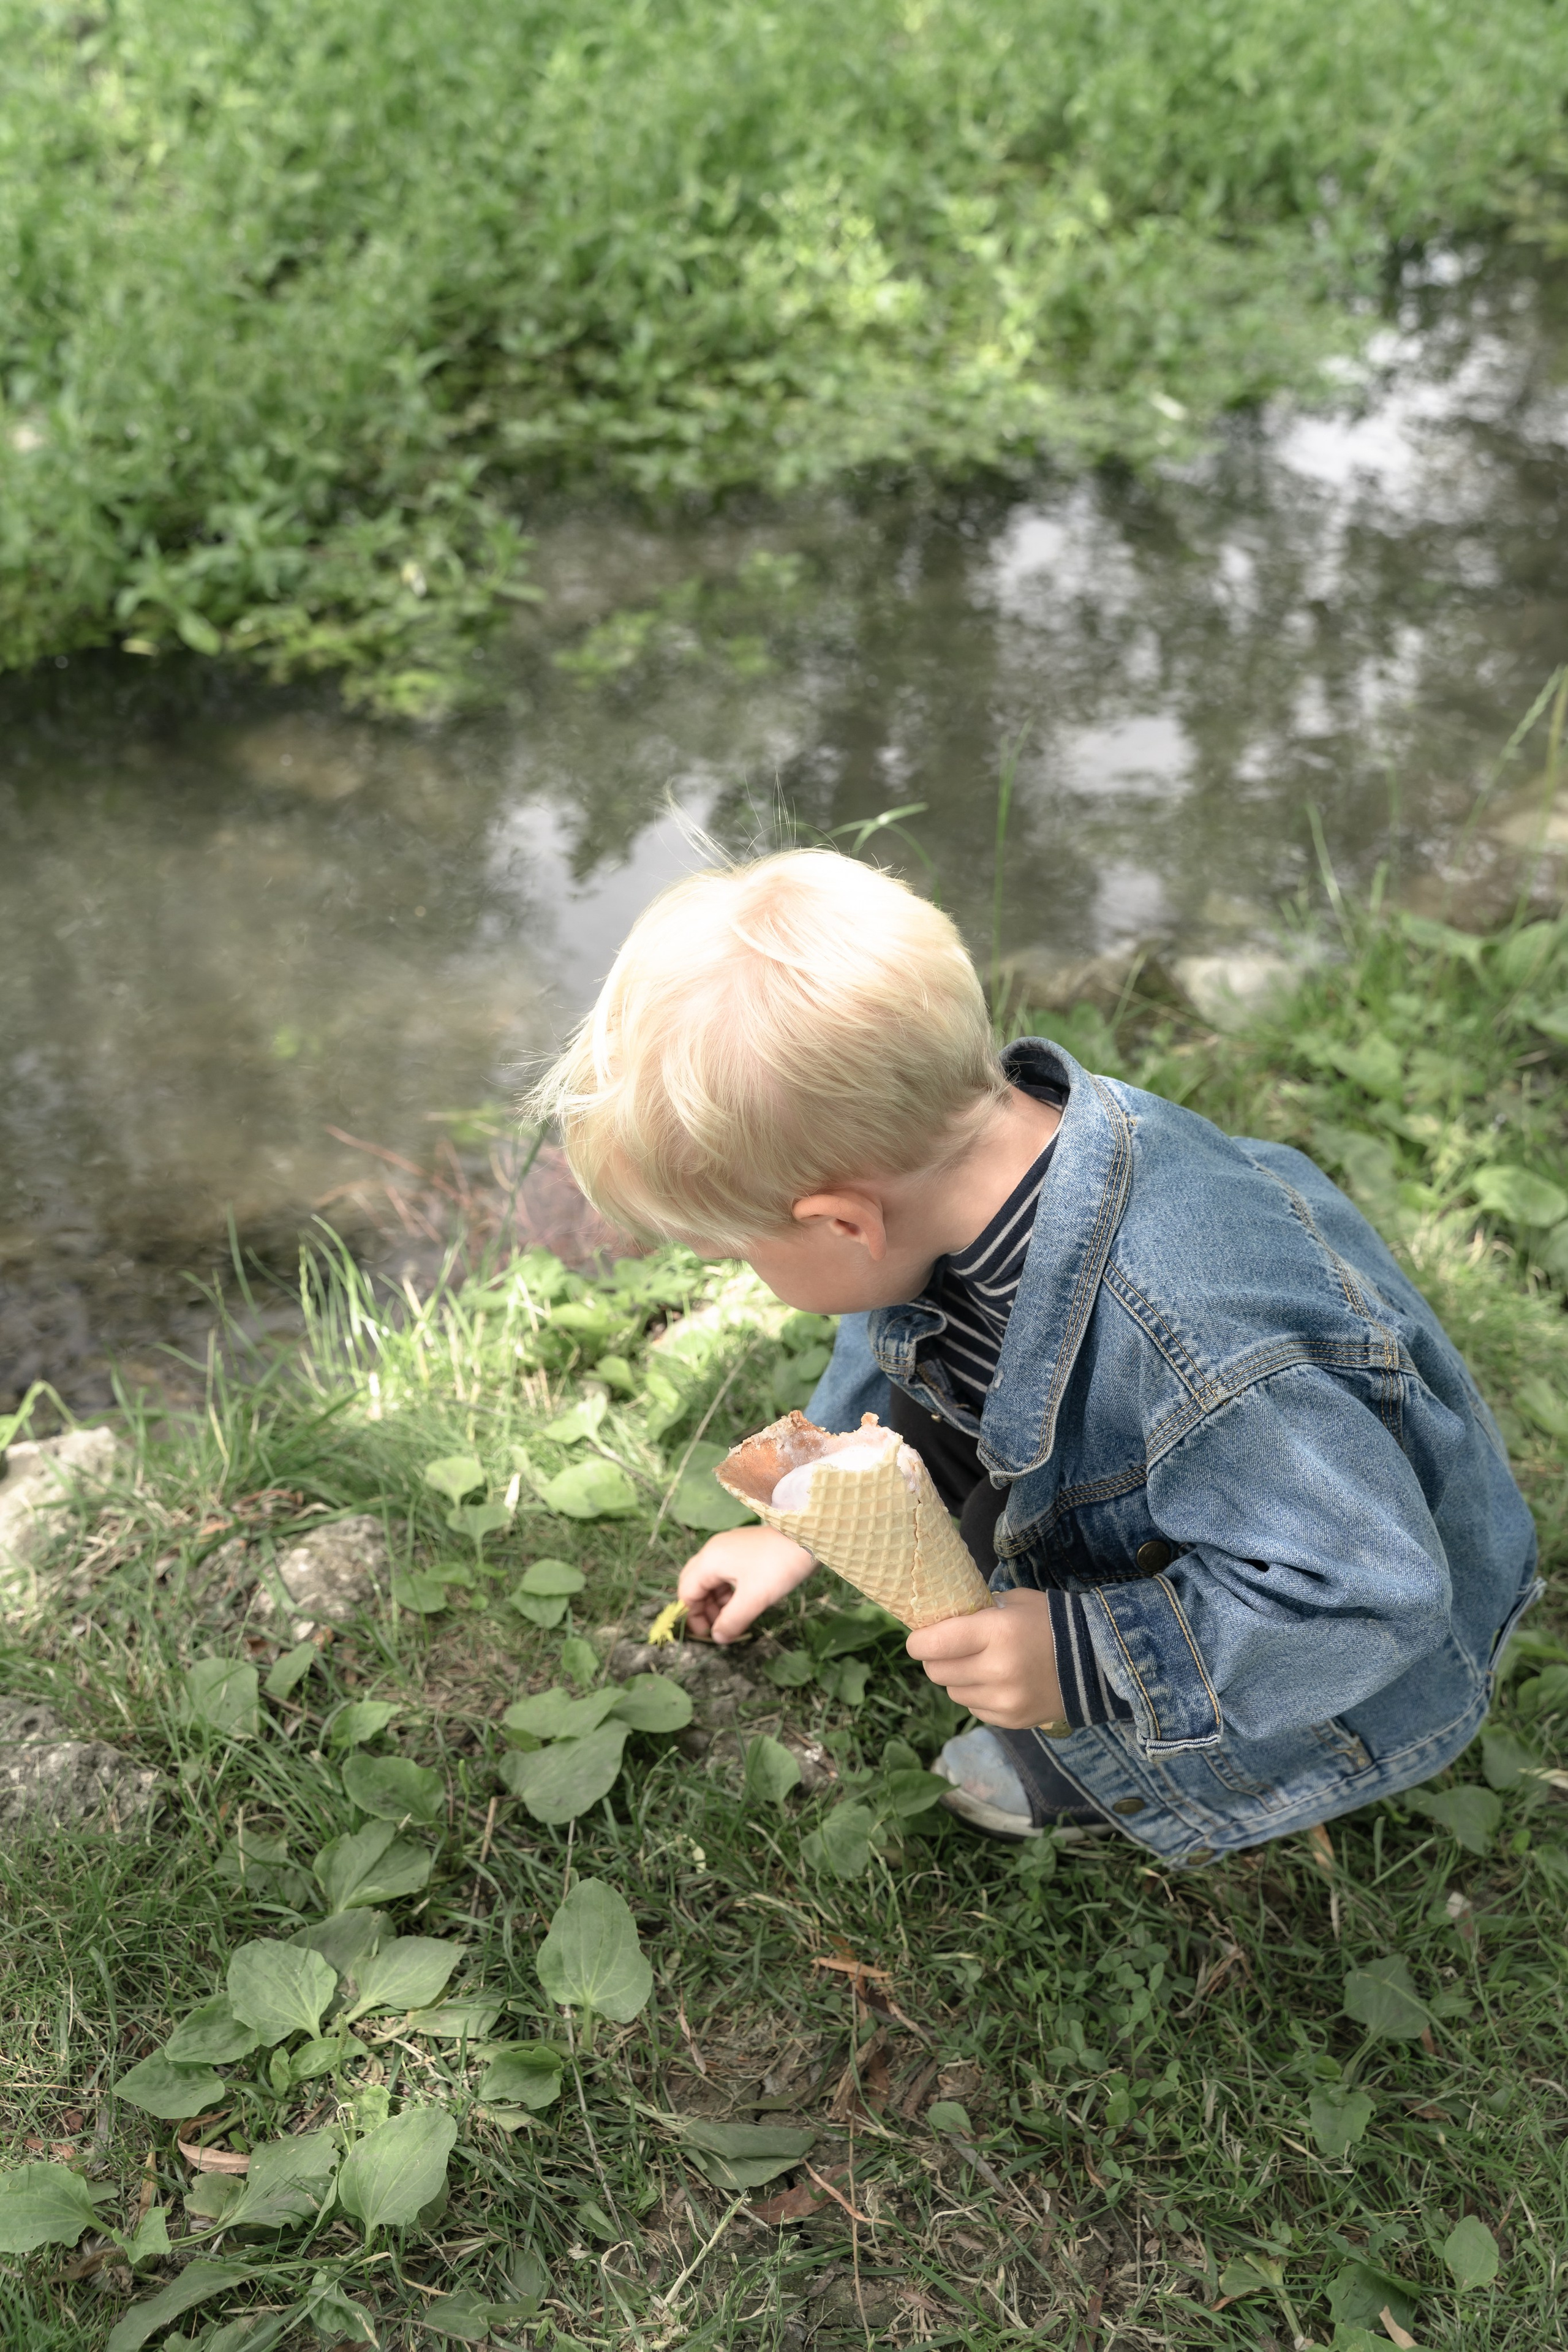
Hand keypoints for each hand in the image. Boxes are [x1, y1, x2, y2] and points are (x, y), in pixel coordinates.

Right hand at [678, 1524, 815, 1643]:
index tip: (708, 1635)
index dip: (693, 1616)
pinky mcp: (743, 1550)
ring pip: (711, 1579)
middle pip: (695, 1583)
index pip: (687, 1591)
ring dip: (716, 1601)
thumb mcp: (754, 1599)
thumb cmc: (778, 1567)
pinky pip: (726, 1573)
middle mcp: (714, 1551)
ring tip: (731, 1620)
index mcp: (710, 1560)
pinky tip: (741, 1604)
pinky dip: (728, 1591)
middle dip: (702, 1608)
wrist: (807, 1537)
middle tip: (717, 1628)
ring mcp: (729, 1548)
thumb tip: (718, 1638)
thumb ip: (732, 1621)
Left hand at [904, 1587, 1063, 1727]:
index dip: (918, 1642)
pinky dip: (976, 1696)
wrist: (1096, 1662)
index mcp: (996, 1632)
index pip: (933, 1644)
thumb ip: (976, 1611)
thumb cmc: (1049, 1622)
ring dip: (956, 1678)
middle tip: (947, 1649)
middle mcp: (997, 1670)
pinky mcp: (1012, 1720)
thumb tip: (940, 1621)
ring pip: (953, 1693)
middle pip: (937, 1671)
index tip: (918, 1639)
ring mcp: (1005, 1700)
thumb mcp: (1013, 1602)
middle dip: (935, 1659)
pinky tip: (995, 1682)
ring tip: (976, 1664)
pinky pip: (974, 1709)